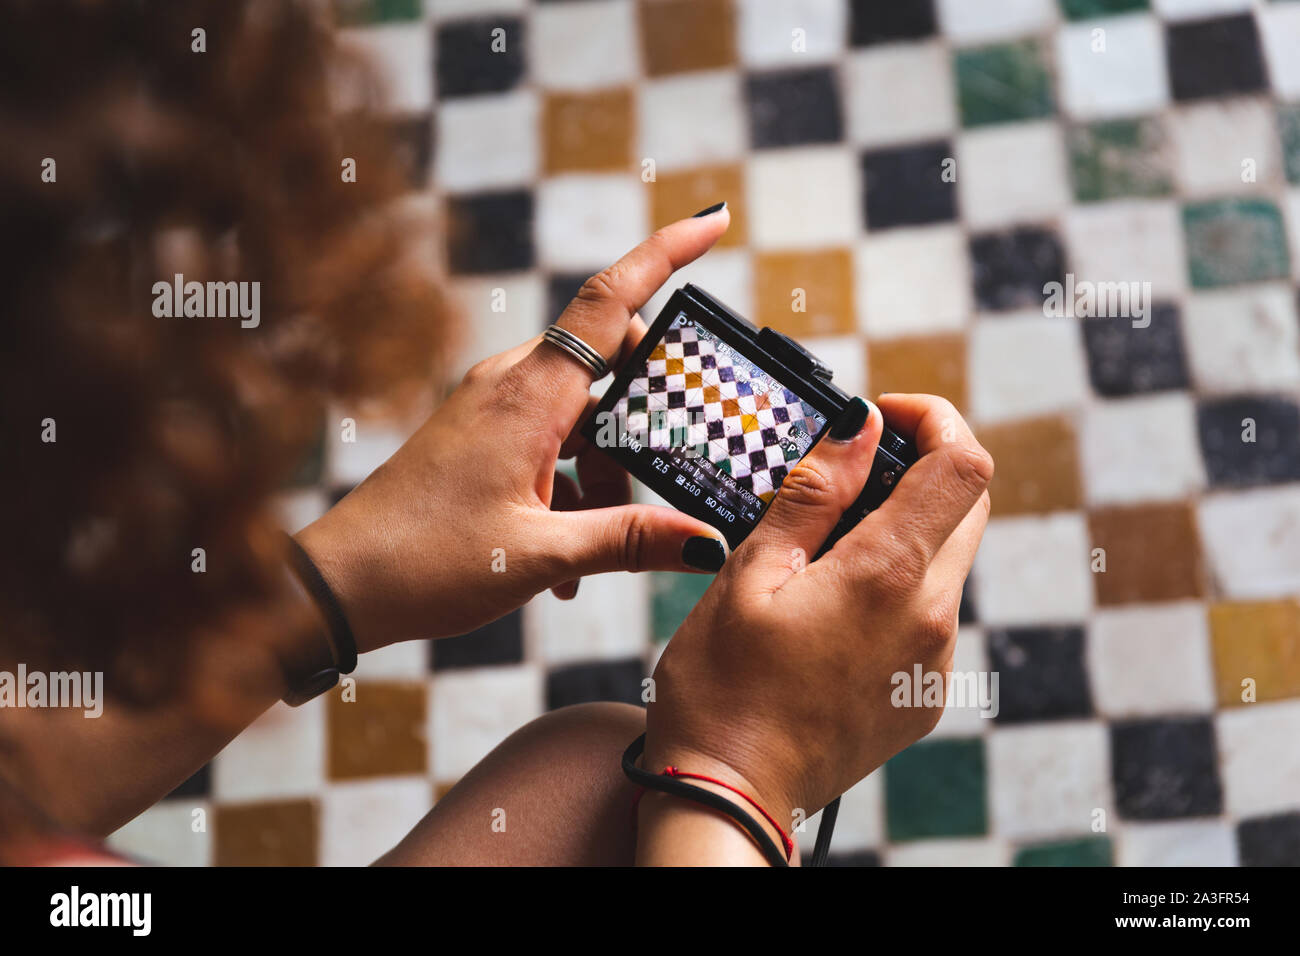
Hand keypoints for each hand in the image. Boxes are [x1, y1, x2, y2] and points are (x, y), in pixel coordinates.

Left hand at [296, 207, 734, 651]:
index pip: (611, 301)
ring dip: (605, 471)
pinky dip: (572, 487)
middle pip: (609, 362)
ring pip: (582, 413)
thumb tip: (707, 542)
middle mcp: (509, 385)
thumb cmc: (426, 563)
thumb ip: (630, 540)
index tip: (713, 219)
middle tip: (665, 471)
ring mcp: (490, 407)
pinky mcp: (478, 434)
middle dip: (647, 416)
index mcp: (529, 396)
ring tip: (595, 551)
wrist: (340, 584)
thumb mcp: (541, 555)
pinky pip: (549, 440)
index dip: (666, 254)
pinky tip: (566, 561)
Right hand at [641, 393, 993, 834]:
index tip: (883, 417)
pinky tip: (829, 611)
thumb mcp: (750, 572)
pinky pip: (929, 615)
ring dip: (902, 533)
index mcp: (888, 576)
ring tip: (820, 553)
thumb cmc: (724, 689)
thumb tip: (861, 427)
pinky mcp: (925, 694)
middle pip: (967, 507)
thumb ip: (814, 493)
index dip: (934, 419)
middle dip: (920, 471)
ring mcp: (934, 661)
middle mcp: (931, 617)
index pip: (963, 463)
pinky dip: (895, 588)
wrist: (733, 796)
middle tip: (847, 476)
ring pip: (947, 562)